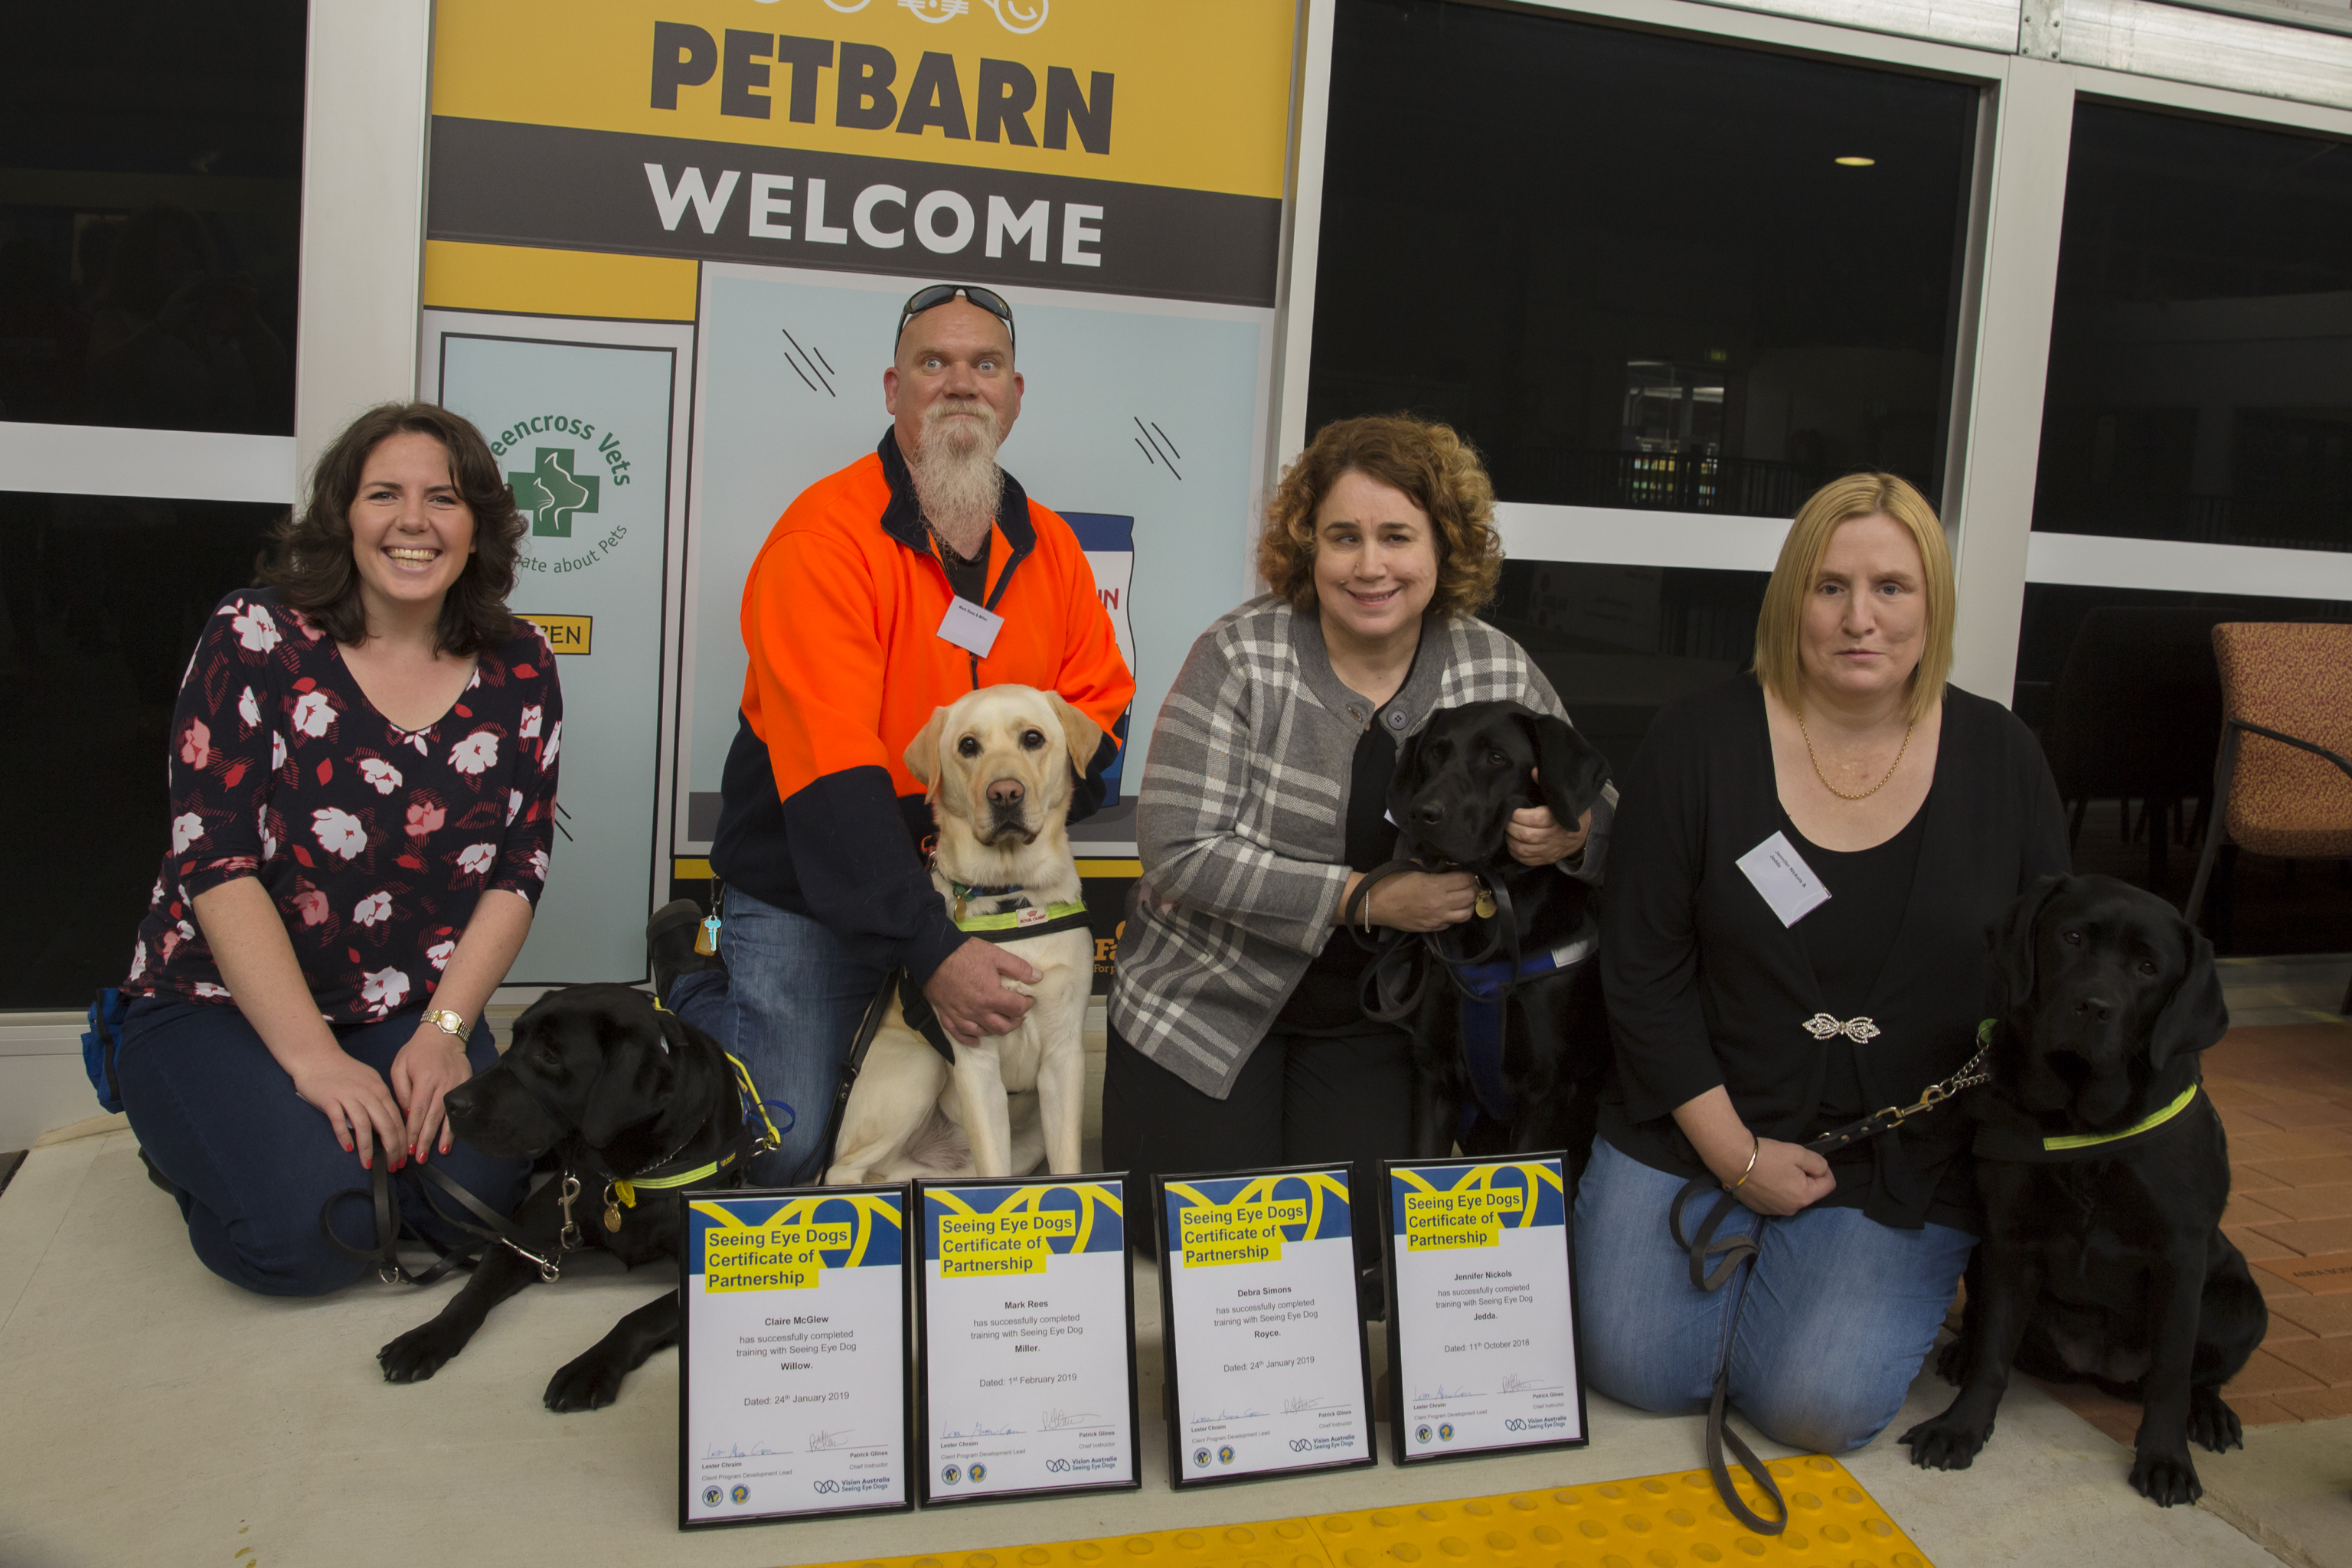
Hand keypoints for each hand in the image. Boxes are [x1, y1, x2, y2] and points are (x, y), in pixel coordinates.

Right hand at [287, 1045, 405, 1169]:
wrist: (318, 1057)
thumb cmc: (343, 1072)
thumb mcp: (368, 1083)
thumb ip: (378, 1101)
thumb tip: (388, 1125)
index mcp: (380, 1090)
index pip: (396, 1119)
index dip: (402, 1140)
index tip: (403, 1158)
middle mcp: (367, 1093)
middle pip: (385, 1124)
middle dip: (392, 1148)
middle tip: (393, 1166)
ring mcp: (348, 1096)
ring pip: (364, 1125)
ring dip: (368, 1147)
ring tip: (369, 1163)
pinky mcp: (330, 1099)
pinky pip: (339, 1120)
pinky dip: (344, 1135)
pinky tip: (348, 1148)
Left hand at [391, 1020, 476, 1162]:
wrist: (443, 1035)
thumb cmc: (417, 1051)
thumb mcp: (400, 1066)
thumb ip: (401, 1090)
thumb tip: (405, 1114)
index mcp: (424, 1080)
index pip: (417, 1111)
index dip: (413, 1131)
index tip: (408, 1147)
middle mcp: (442, 1085)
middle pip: (433, 1117)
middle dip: (425, 1139)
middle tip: (419, 1157)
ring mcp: (456, 1086)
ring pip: (449, 1116)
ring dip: (442, 1137)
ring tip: (437, 1153)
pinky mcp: (466, 1085)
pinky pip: (460, 1109)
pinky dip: (456, 1126)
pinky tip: (451, 1139)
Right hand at [924, 939, 1040, 1046]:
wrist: (933, 955)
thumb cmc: (965, 953)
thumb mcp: (996, 955)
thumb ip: (1018, 967)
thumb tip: (1038, 977)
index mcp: (992, 996)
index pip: (1017, 1008)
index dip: (1027, 1004)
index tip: (1028, 999)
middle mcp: (978, 1011)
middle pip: (1002, 1026)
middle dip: (1015, 1021)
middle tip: (1018, 1014)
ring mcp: (962, 1015)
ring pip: (984, 1032)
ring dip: (996, 1030)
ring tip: (1002, 1023)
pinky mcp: (947, 1015)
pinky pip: (960, 1034)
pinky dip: (970, 1039)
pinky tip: (977, 1040)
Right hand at [1362, 870, 1478, 931]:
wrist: (1376, 903)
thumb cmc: (1392, 882)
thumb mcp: (1414, 868)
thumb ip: (1433, 867)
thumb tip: (1448, 865)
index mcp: (1435, 885)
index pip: (1466, 880)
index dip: (1469, 875)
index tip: (1466, 873)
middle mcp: (1440, 904)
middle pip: (1470, 896)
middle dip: (1472, 888)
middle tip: (1468, 884)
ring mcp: (1437, 918)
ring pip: (1467, 913)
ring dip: (1468, 904)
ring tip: (1462, 898)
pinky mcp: (1432, 928)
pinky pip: (1453, 923)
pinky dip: (1456, 915)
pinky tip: (1450, 908)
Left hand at [1508, 780, 1592, 866]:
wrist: (1586, 833)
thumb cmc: (1570, 811)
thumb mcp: (1564, 797)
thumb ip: (1547, 785)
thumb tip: (1534, 772)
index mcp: (1558, 819)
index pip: (1535, 819)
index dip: (1519, 815)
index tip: (1512, 809)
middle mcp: (1554, 837)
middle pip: (1526, 835)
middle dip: (1511, 827)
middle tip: (1506, 819)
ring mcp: (1550, 850)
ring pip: (1524, 850)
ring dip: (1510, 840)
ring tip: (1507, 831)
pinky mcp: (1546, 859)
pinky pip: (1527, 860)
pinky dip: (1515, 853)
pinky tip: (1512, 843)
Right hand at [1723, 1138, 1836, 1215]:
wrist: (1733, 1160)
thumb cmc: (1768, 1155)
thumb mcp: (1799, 1153)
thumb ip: (1819, 1163)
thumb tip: (1822, 1171)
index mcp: (1804, 1197)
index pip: (1829, 1185)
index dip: (1825, 1170)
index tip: (1810, 1160)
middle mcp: (1792, 1210)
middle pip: (1810, 1192)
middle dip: (1806, 1178)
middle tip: (1790, 1163)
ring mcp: (1775, 1211)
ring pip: (1793, 1197)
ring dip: (1791, 1185)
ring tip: (1776, 1170)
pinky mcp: (1761, 1209)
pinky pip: (1777, 1200)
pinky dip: (1776, 1190)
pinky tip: (1765, 1178)